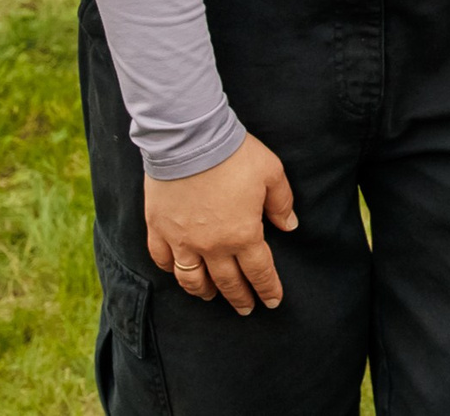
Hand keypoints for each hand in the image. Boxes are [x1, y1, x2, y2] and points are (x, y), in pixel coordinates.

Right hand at [143, 133, 298, 313]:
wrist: (190, 140)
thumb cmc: (234, 155)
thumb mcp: (272, 173)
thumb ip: (282, 203)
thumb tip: (290, 226)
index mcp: (243, 235)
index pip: (259, 272)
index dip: (268, 289)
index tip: (272, 302)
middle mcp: (212, 246)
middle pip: (227, 282)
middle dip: (240, 298)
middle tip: (246, 309)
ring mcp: (182, 241)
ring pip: (192, 279)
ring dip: (204, 292)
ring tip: (212, 297)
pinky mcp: (159, 229)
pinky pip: (163, 260)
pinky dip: (172, 271)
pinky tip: (178, 272)